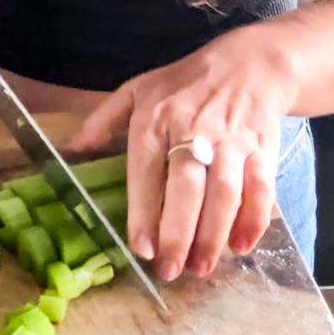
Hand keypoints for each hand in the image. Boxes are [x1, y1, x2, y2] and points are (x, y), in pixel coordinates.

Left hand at [65, 26, 296, 280]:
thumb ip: (102, 120)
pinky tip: (241, 246)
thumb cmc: (184, 83)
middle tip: (169, 270)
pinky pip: (261, 189)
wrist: (248, 64)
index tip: (140, 247)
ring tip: (200, 267)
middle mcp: (192, 129)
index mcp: (155, 117)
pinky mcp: (262, 150)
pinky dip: (254, 220)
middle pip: (186, 186)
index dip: (143, 210)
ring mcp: (231, 141)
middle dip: (177, 232)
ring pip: (224, 193)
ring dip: (213, 234)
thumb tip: (71, 149)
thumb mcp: (137, 90)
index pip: (146, 169)